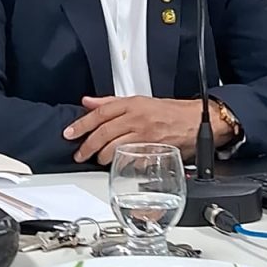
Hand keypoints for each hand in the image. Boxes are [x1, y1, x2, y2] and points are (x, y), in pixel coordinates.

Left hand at [63, 95, 206, 165]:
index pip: (100, 113)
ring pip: (115, 148)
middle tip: (79, 153)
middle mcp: (137, 119)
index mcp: (133, 104)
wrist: (197, 121)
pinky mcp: (153, 152)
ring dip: (102, 157)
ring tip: (97, 159)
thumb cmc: (170, 111)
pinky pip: (131, 160)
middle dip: (87, 145)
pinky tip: (116, 165)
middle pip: (104, 132)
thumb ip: (111, 102)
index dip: (82, 124)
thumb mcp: (139, 101)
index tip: (69, 133)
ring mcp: (145, 136)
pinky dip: (121, 164)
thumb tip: (88, 102)